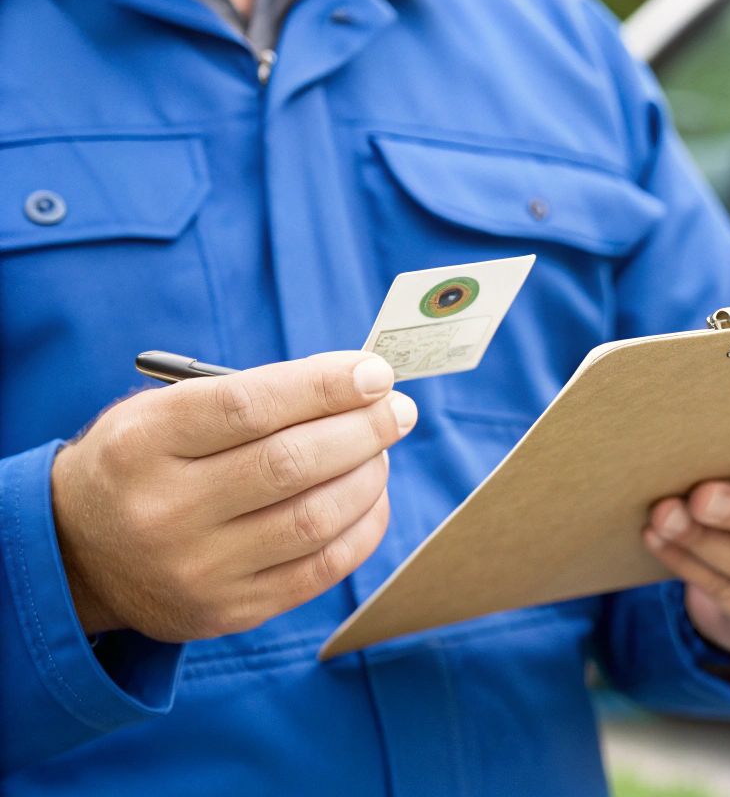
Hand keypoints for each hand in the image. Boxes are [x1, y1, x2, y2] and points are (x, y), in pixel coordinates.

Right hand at [50, 351, 414, 641]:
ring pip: (315, 518)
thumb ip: (250, 395)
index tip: (376, 372)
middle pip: (290, 463)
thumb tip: (358, 382)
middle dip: (362, 429)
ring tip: (381, 449)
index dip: (324, 386)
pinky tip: (370, 496)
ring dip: (368, 475)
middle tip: (397, 410)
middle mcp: (163, 510)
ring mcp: (196, 569)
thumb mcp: (162, 413)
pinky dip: (363, 526)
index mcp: (142, 444)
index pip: (248, 407)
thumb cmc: (144, 463)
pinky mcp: (228, 611)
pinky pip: (321, 569)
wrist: (78, 556)